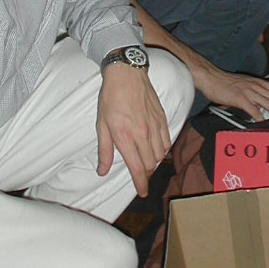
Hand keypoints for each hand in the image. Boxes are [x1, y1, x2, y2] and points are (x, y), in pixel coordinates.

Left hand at [97, 65, 171, 196]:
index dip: (141, 184)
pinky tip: (156, 147)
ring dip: (154, 162)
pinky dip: (163, 149)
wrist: (126, 74)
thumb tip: (102, 171)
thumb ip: (104, 150)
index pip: (137, 168)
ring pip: (160, 154)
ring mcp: (155, 126)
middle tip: (140, 175)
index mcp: (126, 138)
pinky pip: (167, 141)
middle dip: (146, 174)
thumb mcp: (101, 125)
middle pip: (151, 165)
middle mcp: (143, 135)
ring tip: (147, 161)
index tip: (143, 192)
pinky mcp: (162, 118)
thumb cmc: (110, 99)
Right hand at [195, 65, 268, 121]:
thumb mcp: (245, 85)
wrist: (211, 77)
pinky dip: (261, 119)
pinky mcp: (240, 98)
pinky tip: (263, 125)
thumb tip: (262, 109)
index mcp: (260, 82)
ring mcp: (249, 91)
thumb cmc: (225, 83)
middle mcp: (257, 86)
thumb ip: (255, 94)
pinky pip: (254, 110)